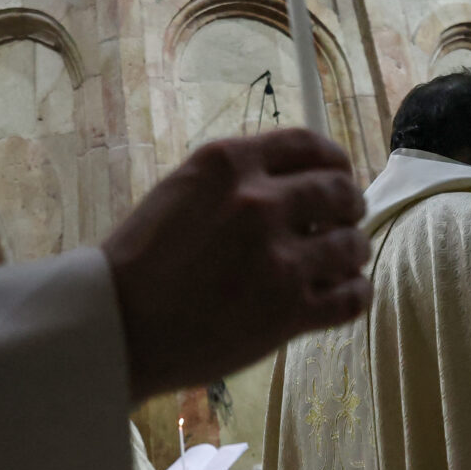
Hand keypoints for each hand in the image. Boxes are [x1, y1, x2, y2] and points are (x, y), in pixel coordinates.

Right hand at [101, 129, 369, 399]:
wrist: (116, 326)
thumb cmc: (140, 260)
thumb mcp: (182, 189)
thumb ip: (236, 179)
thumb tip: (296, 182)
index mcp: (228, 163)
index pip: (308, 143)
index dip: (334, 159)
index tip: (338, 173)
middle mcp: (259, 202)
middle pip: (340, 190)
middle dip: (349, 205)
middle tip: (344, 221)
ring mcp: (277, 258)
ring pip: (352, 245)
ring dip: (352, 253)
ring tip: (340, 263)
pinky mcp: (288, 312)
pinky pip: (351, 297)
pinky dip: (354, 295)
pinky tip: (341, 296)